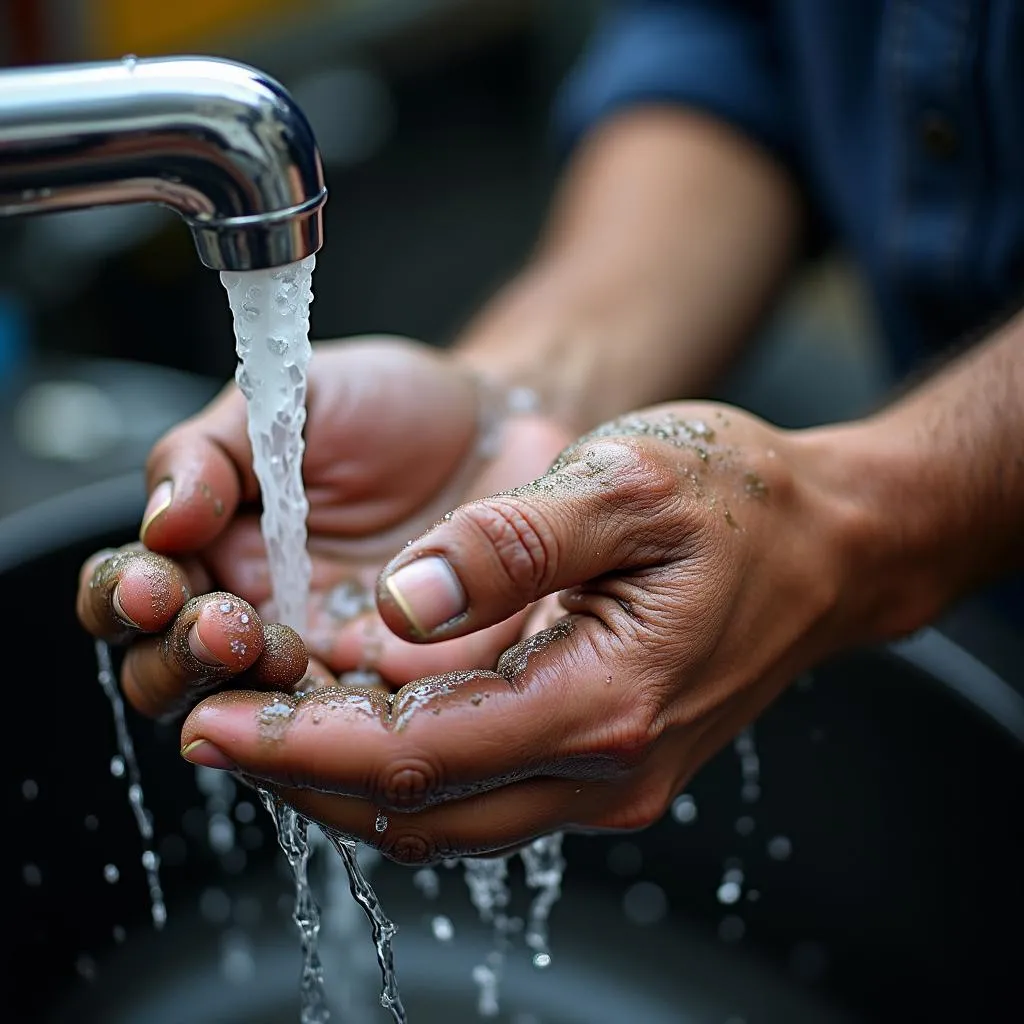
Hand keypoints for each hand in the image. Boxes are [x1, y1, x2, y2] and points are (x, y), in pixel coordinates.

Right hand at [76, 337, 571, 716]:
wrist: (500, 426)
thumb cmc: (388, 410)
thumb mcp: (289, 403)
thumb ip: (212, 454)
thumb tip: (160, 521)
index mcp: (214, 549)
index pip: (133, 600)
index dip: (126, 599)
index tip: (154, 582)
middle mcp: (258, 616)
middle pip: (175, 679)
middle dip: (181, 659)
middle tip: (222, 622)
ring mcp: (327, 662)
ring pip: (254, 722)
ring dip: (247, 697)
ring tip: (277, 644)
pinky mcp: (401, 687)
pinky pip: (353, 734)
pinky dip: (335, 725)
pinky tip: (350, 678)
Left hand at [177, 401, 860, 861]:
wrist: (828, 545)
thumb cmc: (739, 502)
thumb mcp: (629, 484)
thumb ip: (515, 542)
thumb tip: (401, 597)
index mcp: (604, 701)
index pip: (419, 756)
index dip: (302, 745)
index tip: (215, 722)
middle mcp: (604, 767)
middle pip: (418, 808)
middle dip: (300, 776)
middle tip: (210, 726)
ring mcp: (608, 777)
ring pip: (444, 812)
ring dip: (344, 779)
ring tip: (263, 725)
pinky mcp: (604, 760)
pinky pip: (481, 790)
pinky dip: (403, 768)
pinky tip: (358, 720)